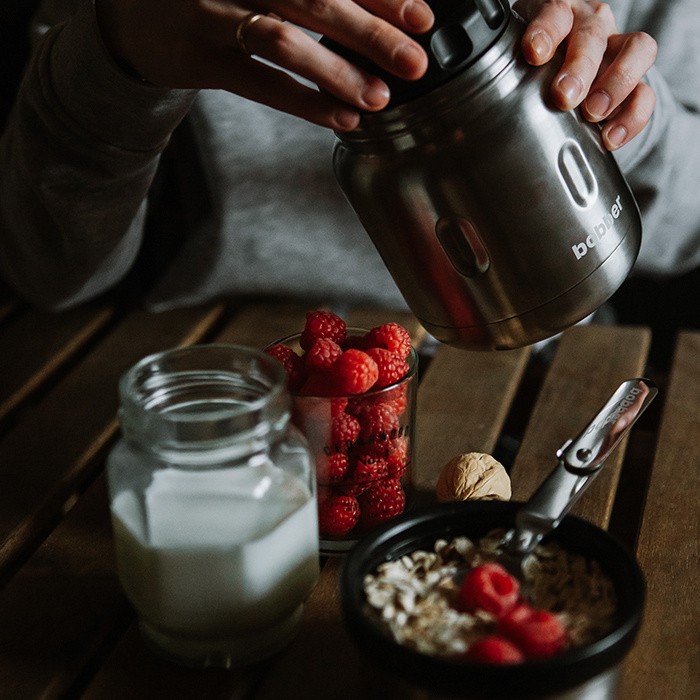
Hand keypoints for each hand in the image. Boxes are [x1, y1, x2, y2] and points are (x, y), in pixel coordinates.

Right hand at [95, 0, 433, 130]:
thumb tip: (375, 10)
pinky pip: (260, 85)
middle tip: (414, 61)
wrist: (132, 8)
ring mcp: (212, 13)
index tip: (420, 16)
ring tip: (379, 98)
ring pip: (283, 41)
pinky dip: (304, 102)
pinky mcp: (201, 59)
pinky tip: (341, 117)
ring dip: (336, 72)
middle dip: (370, 31)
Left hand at [513, 0, 656, 149]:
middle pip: (593, 34)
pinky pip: (646, 92)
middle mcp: (592, 25)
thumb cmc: (532, 67)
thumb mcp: (513, 62)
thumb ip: (501, 75)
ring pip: (636, 50)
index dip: (545, 30)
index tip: (532, 53)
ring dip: (616, 83)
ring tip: (593, 113)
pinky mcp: (636, 80)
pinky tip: (610, 138)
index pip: (555, 11)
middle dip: (580, 66)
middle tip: (564, 96)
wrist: (564, 76)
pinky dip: (631, 116)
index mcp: (559, 13)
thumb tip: (468, 119)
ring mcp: (618, 50)